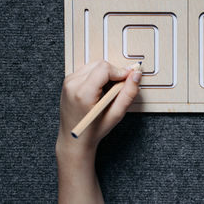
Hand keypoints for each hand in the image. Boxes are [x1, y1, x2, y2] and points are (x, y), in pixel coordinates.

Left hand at [56, 60, 141, 203]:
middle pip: (100, 64)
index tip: (128, 79)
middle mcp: (72, 84)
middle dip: (114, 73)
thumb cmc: (93, 131)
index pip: (105, 68)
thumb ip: (128, 93)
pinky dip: (98, 76)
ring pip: (94, 65)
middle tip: (119, 88)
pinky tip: (100, 90)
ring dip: (106, 74)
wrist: (74, 140)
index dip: (120, 72)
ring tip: (109, 91)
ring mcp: (68, 82)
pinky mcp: (68, 81)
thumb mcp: (116, 115)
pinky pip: (88, 70)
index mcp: (83, 93)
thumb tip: (136, 75)